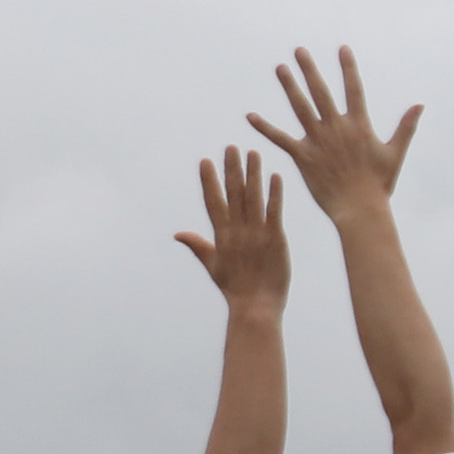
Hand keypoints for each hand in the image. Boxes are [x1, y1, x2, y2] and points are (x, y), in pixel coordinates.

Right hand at [174, 147, 291, 314]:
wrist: (255, 306)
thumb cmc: (234, 288)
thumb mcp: (212, 265)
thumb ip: (197, 245)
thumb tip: (177, 234)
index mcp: (221, 236)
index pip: (213, 202)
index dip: (209, 181)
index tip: (205, 161)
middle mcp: (237, 231)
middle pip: (233, 194)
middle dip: (231, 169)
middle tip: (231, 147)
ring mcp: (256, 233)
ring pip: (253, 198)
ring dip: (253, 174)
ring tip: (253, 153)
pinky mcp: (275, 239)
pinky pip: (274, 211)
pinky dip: (274, 194)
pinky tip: (276, 176)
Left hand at [247, 46, 420, 220]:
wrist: (360, 209)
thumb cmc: (379, 184)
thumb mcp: (395, 153)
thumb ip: (405, 127)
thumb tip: (419, 105)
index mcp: (359, 125)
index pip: (353, 89)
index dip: (347, 68)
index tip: (341, 48)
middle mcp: (337, 128)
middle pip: (320, 92)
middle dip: (309, 70)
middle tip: (298, 51)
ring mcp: (318, 141)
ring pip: (300, 108)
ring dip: (289, 87)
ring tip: (280, 68)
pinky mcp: (303, 157)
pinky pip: (281, 139)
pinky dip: (265, 128)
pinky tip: (250, 116)